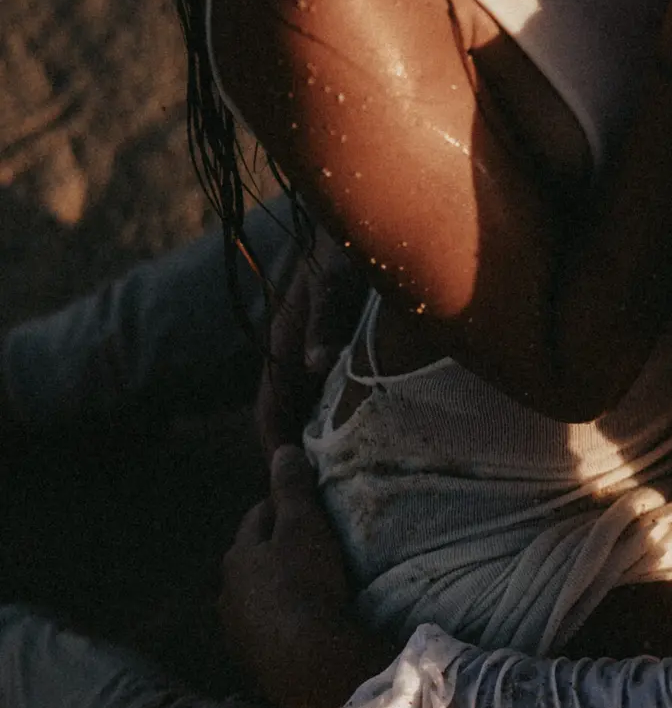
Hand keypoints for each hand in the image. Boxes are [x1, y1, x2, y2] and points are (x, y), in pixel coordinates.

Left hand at [219, 445, 393, 707]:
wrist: (311, 665)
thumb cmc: (306, 585)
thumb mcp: (304, 527)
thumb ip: (292, 489)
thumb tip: (282, 450)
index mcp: (237, 556)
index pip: (258, 519)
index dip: (282, 508)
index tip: (307, 508)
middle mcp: (227, 594)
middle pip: (254, 562)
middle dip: (276, 553)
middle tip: (312, 549)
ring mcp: (239, 633)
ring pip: (258, 600)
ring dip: (278, 594)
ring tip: (311, 592)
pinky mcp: (255, 665)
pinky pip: (270, 634)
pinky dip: (284, 626)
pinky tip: (306, 629)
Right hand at [255, 229, 367, 458]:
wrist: (365, 210)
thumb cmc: (350, 239)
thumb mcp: (338, 274)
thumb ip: (327, 317)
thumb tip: (315, 367)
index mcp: (284, 336)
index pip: (269, 404)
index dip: (275, 443)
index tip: (287, 479)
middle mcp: (294, 346)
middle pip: (286, 413)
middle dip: (295, 453)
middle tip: (315, 497)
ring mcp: (313, 347)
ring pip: (308, 405)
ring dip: (317, 438)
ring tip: (337, 480)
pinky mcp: (335, 345)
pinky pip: (329, 391)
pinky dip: (336, 417)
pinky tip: (361, 439)